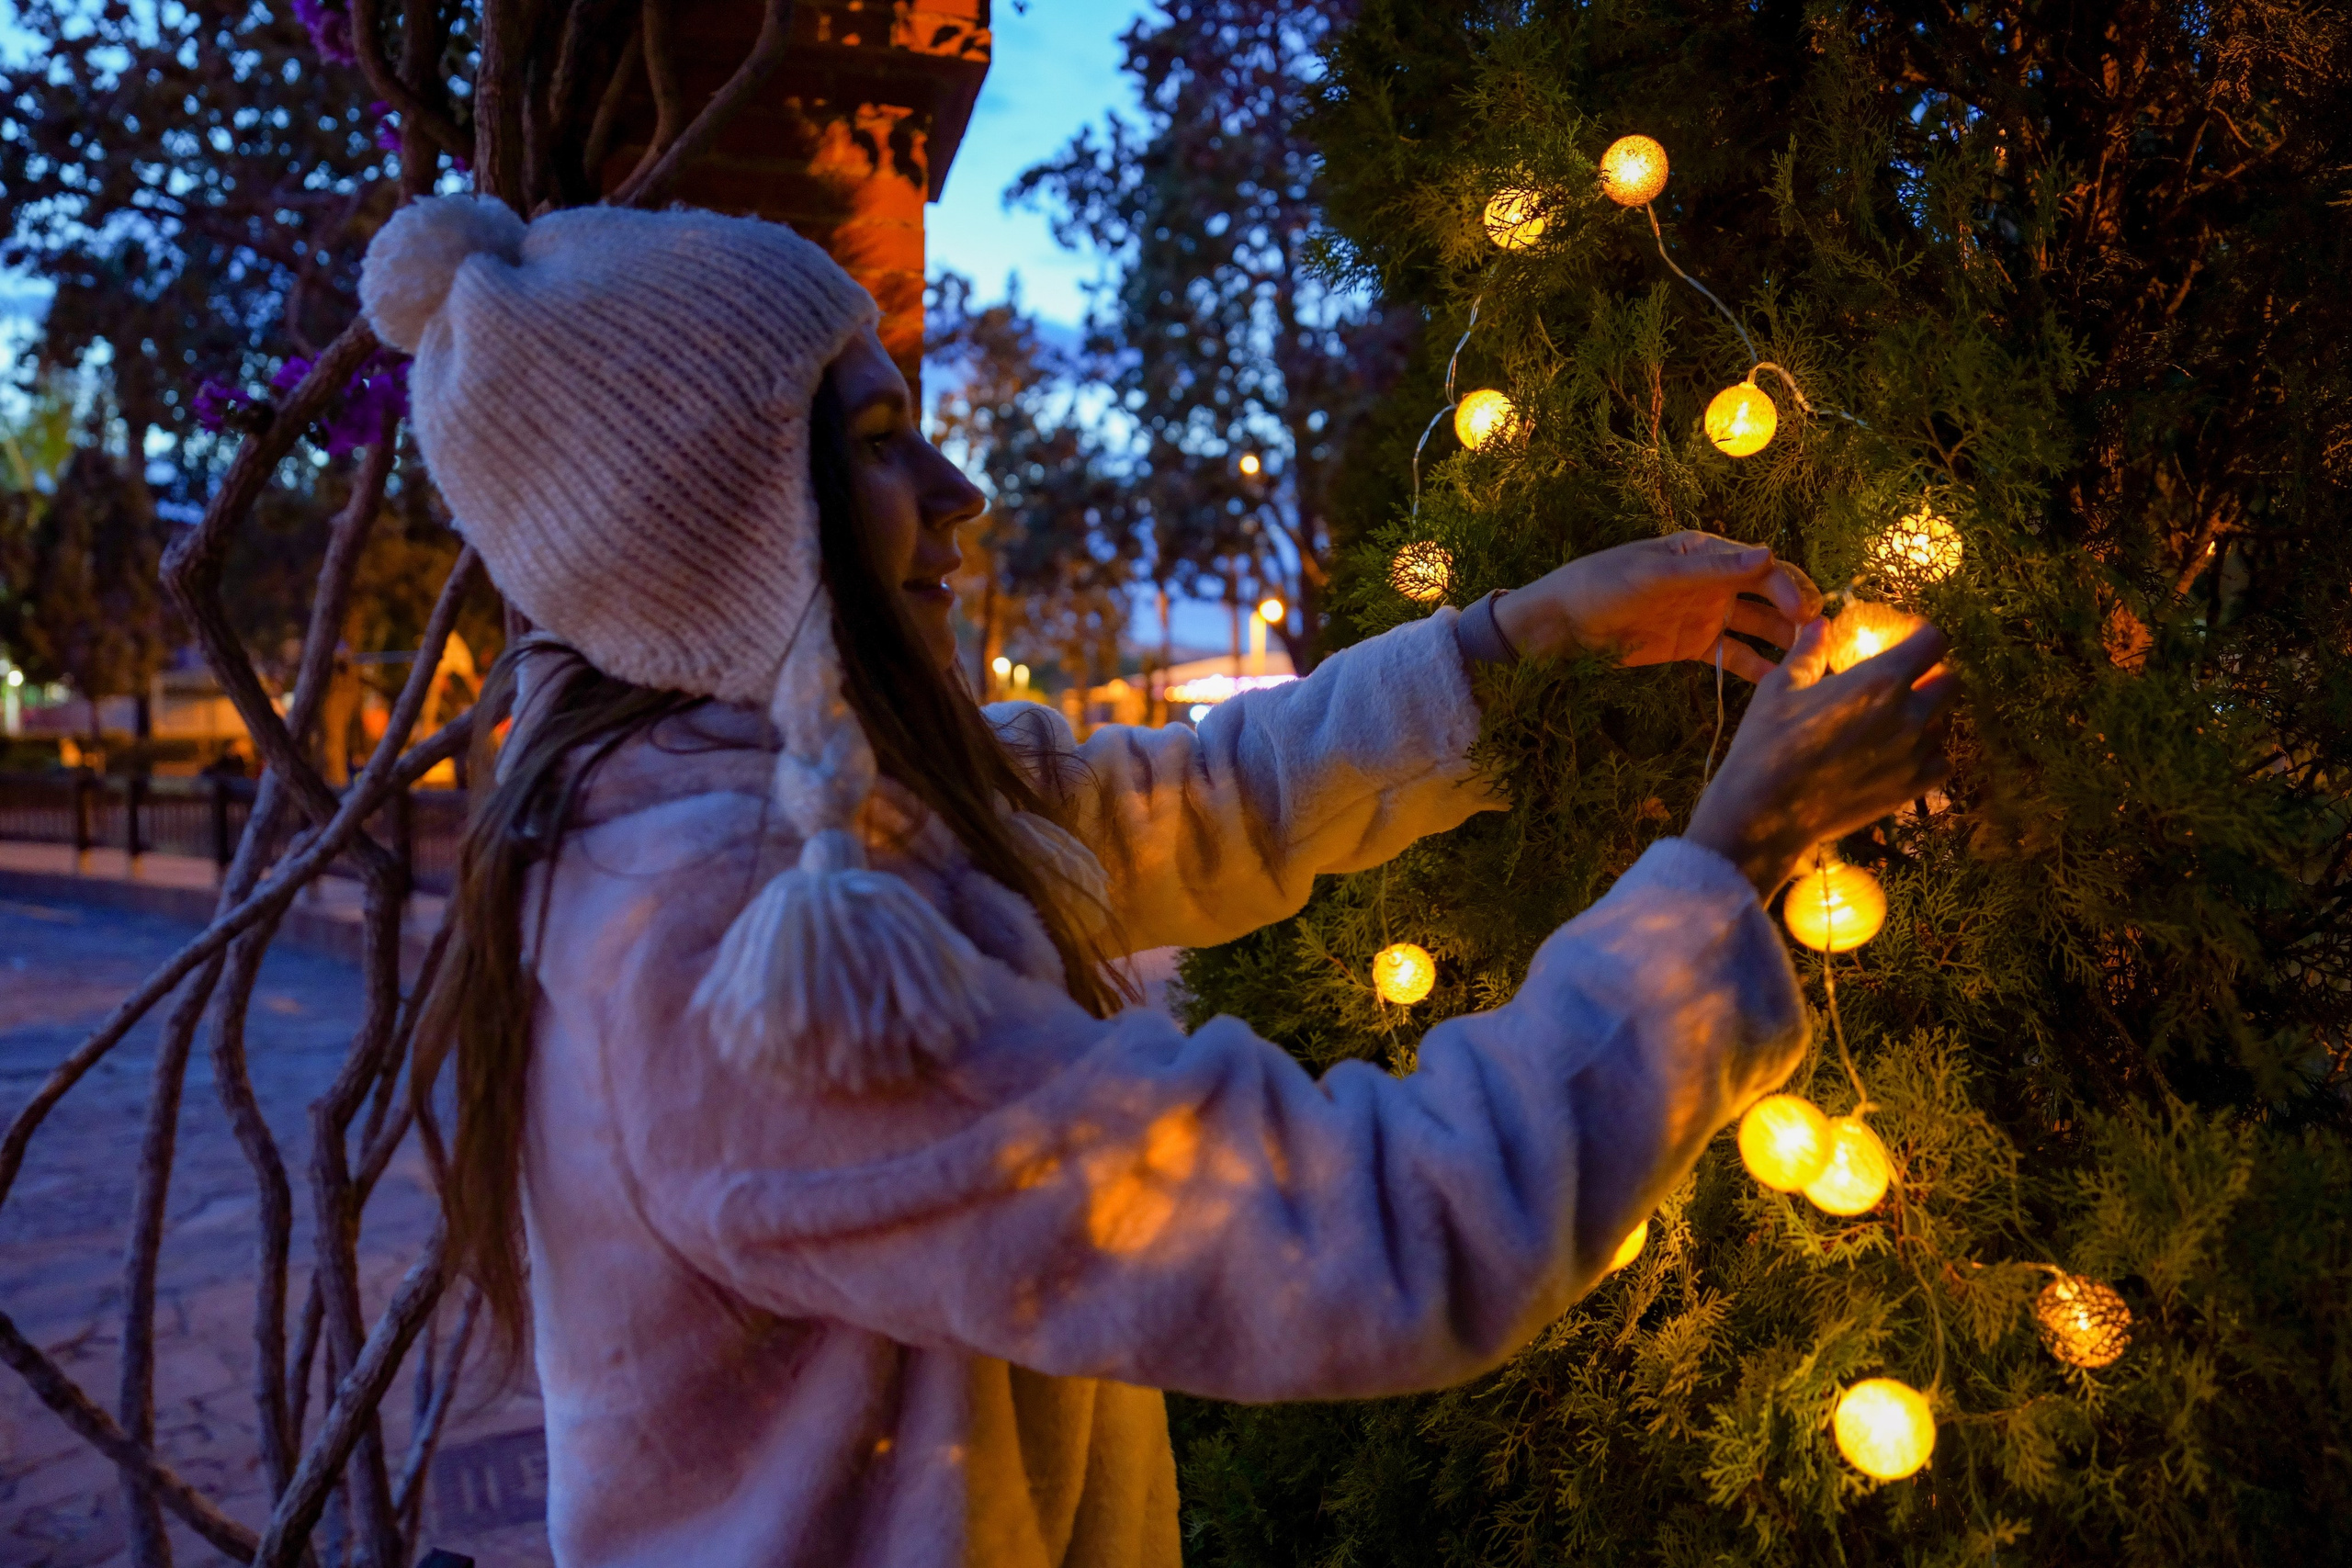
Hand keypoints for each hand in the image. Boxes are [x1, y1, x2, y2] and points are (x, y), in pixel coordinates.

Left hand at [1493, 530, 1823, 681]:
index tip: (1807, 612)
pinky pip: (1732, 657)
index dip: (1789, 587)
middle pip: (1768, 596)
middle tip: (1818, 638)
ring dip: (1784, 641)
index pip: (1761, 567)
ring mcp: (1705, 614)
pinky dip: (1756, 668)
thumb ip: (1712, 570)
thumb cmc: (1602, 586)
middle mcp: (1713, 581)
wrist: (1562, 626)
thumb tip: (1767, 553)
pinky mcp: (1693, 646)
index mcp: (1705, 553)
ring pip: (1757, 627)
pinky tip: (1778, 683)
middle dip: (1797, 613)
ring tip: (1811, 662)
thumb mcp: (1655, 576)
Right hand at [1685, 619, 1958, 896]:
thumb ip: (1806, 653)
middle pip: (1951, 682)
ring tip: (1894, 722)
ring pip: (1944, 723)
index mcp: (1880, 679)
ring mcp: (1914, 754)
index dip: (1924, 637)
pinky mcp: (1911, 788)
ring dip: (1927, 717)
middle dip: (1933, 676)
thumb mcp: (1778, 688)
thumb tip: (1818, 625)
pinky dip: (1928, 755)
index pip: (1934, 642)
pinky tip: (1899, 755)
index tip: (1908, 641)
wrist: (1765, 812)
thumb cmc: (1767, 744)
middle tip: (1904, 682)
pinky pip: (1940, 762)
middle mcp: (1908, 714)